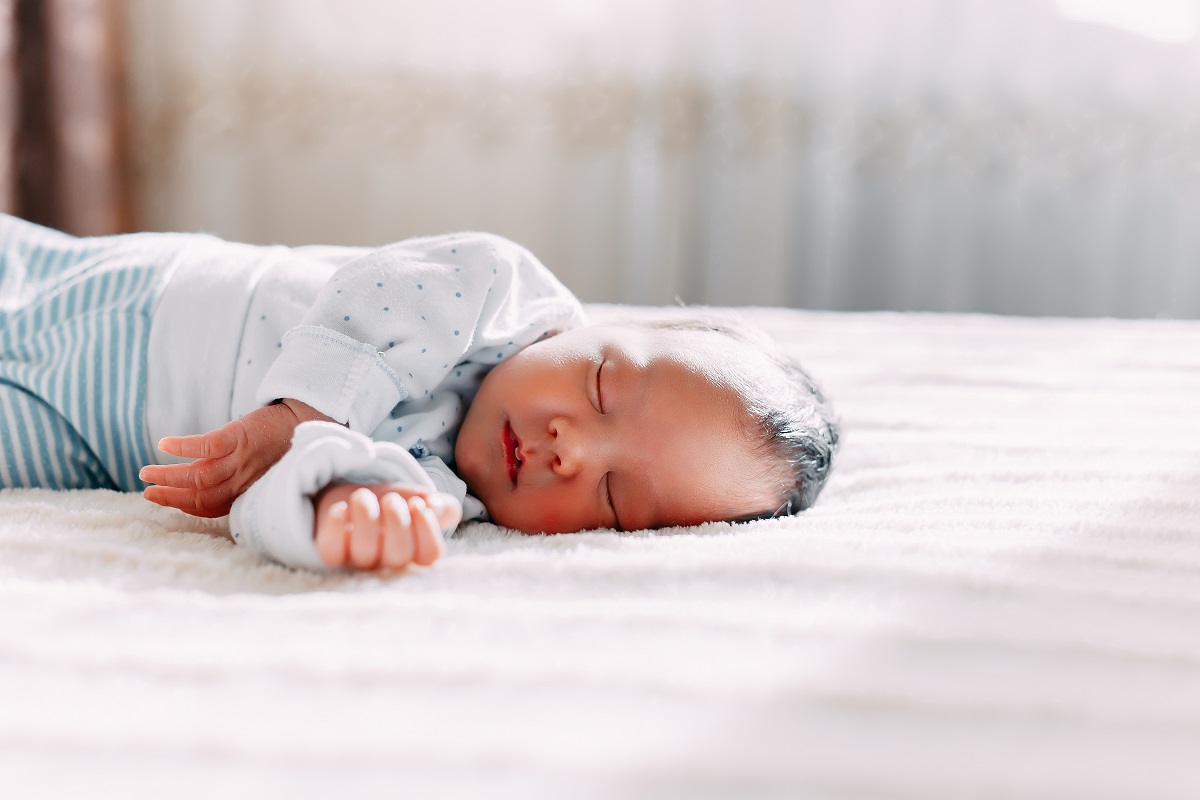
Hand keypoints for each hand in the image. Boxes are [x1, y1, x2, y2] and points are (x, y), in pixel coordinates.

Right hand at [140, 398, 333, 517]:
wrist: (308, 416)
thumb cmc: (285, 443)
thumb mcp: (265, 470)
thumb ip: (241, 481)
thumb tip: (209, 486)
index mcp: (248, 490)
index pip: (211, 507)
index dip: (184, 506)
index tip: (161, 499)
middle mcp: (244, 479)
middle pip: (201, 496)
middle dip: (171, 496)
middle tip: (147, 493)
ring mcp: (242, 459)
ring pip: (200, 476)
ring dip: (170, 475)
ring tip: (146, 473)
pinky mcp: (242, 436)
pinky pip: (209, 446)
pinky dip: (185, 447)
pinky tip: (165, 444)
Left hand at [315, 483, 462, 569]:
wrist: (356, 499)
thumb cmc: (392, 506)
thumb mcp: (421, 500)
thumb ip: (443, 506)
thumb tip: (436, 506)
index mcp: (415, 555)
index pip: (429, 555)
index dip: (427, 530)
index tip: (419, 505)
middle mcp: (389, 565)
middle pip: (398, 556)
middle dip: (396, 524)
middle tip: (392, 500)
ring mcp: (359, 562)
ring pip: (364, 553)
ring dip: (366, 520)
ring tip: (363, 496)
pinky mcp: (332, 553)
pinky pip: (332, 551)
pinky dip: (335, 528)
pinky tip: (341, 509)